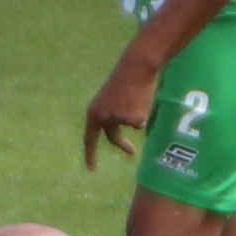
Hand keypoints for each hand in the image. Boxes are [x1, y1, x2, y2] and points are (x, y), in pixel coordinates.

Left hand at [80, 52, 158, 171]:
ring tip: (138, 96)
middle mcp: (104, 118)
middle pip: (114, 138)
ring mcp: (118, 119)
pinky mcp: (133, 118)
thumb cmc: (126, 80)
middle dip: (125, 146)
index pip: (90, 138)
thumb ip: (113, 118)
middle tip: (132, 153)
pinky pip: (143, 122)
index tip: (91, 170)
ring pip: (133, 126)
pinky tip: (144, 98)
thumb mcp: (112, 100)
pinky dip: (145, 112)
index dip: (90, 155)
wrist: (137, 65)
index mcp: (94, 113)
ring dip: (138, 114)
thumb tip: (122, 140)